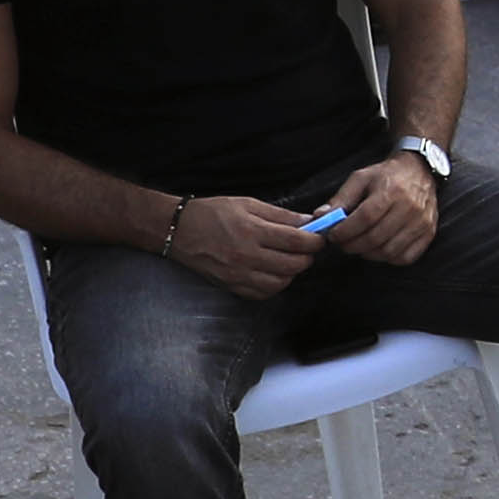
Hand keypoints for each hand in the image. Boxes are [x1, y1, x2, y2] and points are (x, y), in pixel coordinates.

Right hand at [168, 194, 328, 299]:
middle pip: (293, 265)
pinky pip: (262, 294)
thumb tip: (308, 222)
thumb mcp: (247, 204)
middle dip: (307, 257)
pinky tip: (274, 274)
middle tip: (307, 249)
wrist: (178, 231)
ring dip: (292, 273)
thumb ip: (279, 215)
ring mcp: (238, 274)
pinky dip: (274, 286)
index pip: (297, 242)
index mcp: (252, 231)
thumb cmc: (212, 213)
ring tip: (290, 261)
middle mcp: (247, 255)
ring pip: (280, 283)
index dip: (315, 241)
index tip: (319, 238)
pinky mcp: (231, 286)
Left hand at [317, 150, 442, 266]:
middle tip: (342, 243)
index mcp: (391, 191)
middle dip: (352, 245)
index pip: (365, 218)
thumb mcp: (361, 179)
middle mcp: (410, 207)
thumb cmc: (387, 175)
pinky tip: (379, 248)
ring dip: (368, 254)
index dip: (345, 231)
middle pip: (375, 238)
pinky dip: (388, 258)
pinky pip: (405, 257)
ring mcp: (422, 222)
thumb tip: (320, 218)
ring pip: (389, 251)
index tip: (333, 235)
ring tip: (359, 245)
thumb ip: (340, 199)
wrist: (420, 170)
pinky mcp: (429, 232)